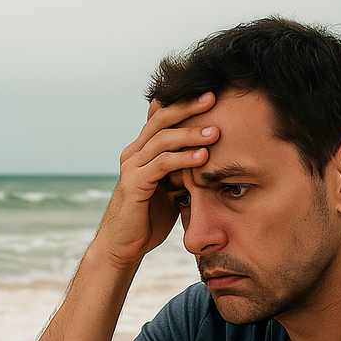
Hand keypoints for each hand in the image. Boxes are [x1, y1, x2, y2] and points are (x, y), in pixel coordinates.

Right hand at [93, 92, 218, 269]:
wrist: (125, 246)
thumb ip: (182, 169)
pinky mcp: (134, 183)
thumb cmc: (149, 218)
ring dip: (191, 133)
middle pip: (161, 118)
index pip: (161, 116)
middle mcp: (134, 153)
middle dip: (188, 106)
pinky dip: (184, 158)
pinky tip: (203, 157)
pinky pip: (162, 164)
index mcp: (142, 150)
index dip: (182, 102)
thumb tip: (211, 156)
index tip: (211, 94)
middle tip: (214, 97)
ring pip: (162, 139)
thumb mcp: (170, 188)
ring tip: (216, 131)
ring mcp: (131, 166)